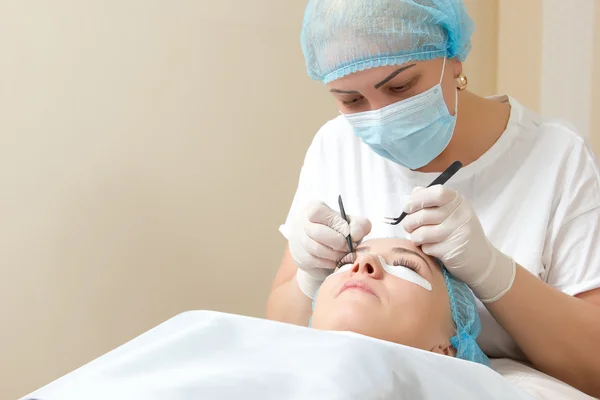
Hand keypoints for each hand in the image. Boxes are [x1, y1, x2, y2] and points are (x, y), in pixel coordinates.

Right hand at [289, 200, 370, 298]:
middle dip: (338, 242)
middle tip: (349, 247)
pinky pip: (314, 261)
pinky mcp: (299, 257)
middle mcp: (301, 223)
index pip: (317, 211)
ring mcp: (298, 241)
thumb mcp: (353, 225)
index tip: (348, 232)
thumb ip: (359, 225)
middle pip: (317, 232)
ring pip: (316, 249)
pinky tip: (336, 260)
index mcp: (313, 209)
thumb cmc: (341, 233)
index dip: (335, 223)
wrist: (328, 252)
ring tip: (345, 254)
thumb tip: (354, 234)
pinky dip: (329, 262)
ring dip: (335, 254)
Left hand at [401, 186, 515, 302]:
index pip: (436, 193)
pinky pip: (426, 247)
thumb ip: (432, 200)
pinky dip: (424, 248)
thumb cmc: (460, 232)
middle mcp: (459, 215)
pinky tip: (432, 247)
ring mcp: (456, 233)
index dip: (417, 200)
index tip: (408, 208)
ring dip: (414, 236)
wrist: (481, 260)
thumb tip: (414, 192)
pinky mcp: (451, 250)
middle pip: (423, 215)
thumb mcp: (451, 211)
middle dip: (409, 222)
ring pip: (421, 233)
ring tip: (419, 237)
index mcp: (458, 201)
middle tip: (408, 226)